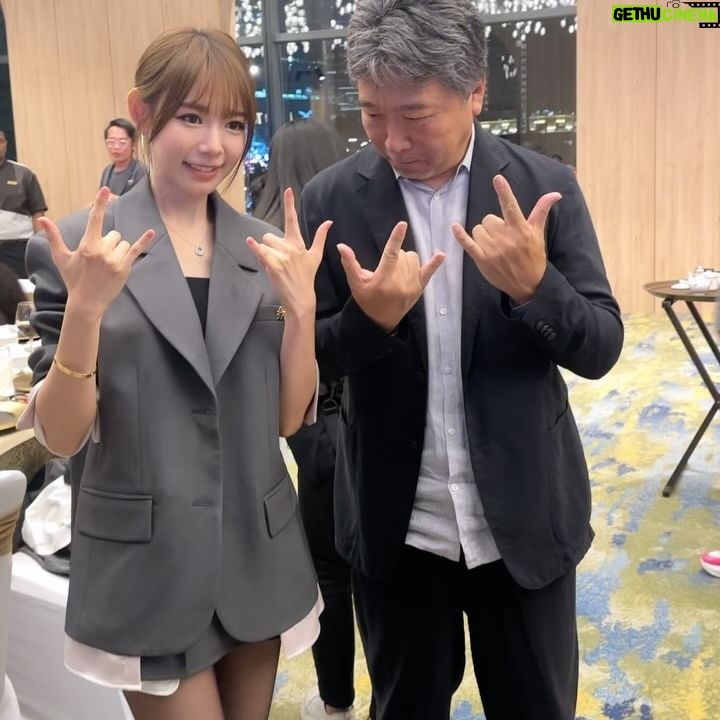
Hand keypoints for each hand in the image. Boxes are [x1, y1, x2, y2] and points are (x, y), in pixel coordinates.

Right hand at [40, 187, 154, 316]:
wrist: (86, 303)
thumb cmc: (73, 279)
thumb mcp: (61, 258)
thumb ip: (54, 237)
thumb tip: (42, 219)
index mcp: (87, 245)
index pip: (95, 219)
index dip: (99, 203)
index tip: (104, 189)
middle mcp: (102, 251)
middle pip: (113, 234)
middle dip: (108, 242)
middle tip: (100, 259)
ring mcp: (115, 260)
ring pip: (123, 243)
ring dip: (118, 250)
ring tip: (108, 264)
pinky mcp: (125, 268)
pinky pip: (136, 250)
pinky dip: (144, 241)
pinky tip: (151, 232)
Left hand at [247, 188, 330, 317]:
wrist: (301, 297)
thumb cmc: (306, 277)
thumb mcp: (315, 256)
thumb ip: (320, 237)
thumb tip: (329, 222)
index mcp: (298, 243)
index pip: (293, 220)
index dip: (290, 204)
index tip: (288, 190)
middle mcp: (290, 247)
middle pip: (270, 236)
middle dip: (270, 246)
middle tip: (279, 261)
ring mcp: (282, 256)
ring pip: (265, 244)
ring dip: (265, 253)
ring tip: (275, 266)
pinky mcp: (273, 264)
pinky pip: (260, 251)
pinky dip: (254, 247)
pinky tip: (249, 242)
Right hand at [337, 221, 443, 332]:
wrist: (380, 320)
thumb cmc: (366, 299)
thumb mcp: (356, 283)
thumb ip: (350, 263)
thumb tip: (341, 245)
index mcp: (383, 280)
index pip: (391, 255)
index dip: (396, 238)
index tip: (402, 224)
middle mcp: (399, 283)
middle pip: (403, 255)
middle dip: (396, 256)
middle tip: (387, 268)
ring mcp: (412, 286)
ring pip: (414, 259)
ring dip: (406, 260)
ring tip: (397, 271)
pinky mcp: (419, 289)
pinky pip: (429, 272)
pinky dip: (435, 263)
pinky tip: (440, 255)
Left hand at [452, 174, 560, 303]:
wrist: (528, 285)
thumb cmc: (533, 257)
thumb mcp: (538, 233)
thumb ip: (541, 211)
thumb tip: (555, 194)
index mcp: (520, 229)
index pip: (510, 206)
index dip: (504, 192)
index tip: (497, 179)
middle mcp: (506, 238)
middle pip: (488, 219)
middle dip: (492, 226)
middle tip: (502, 238)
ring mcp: (493, 250)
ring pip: (478, 230)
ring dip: (483, 235)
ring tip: (494, 246)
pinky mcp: (483, 260)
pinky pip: (468, 244)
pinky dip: (461, 236)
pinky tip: (455, 227)